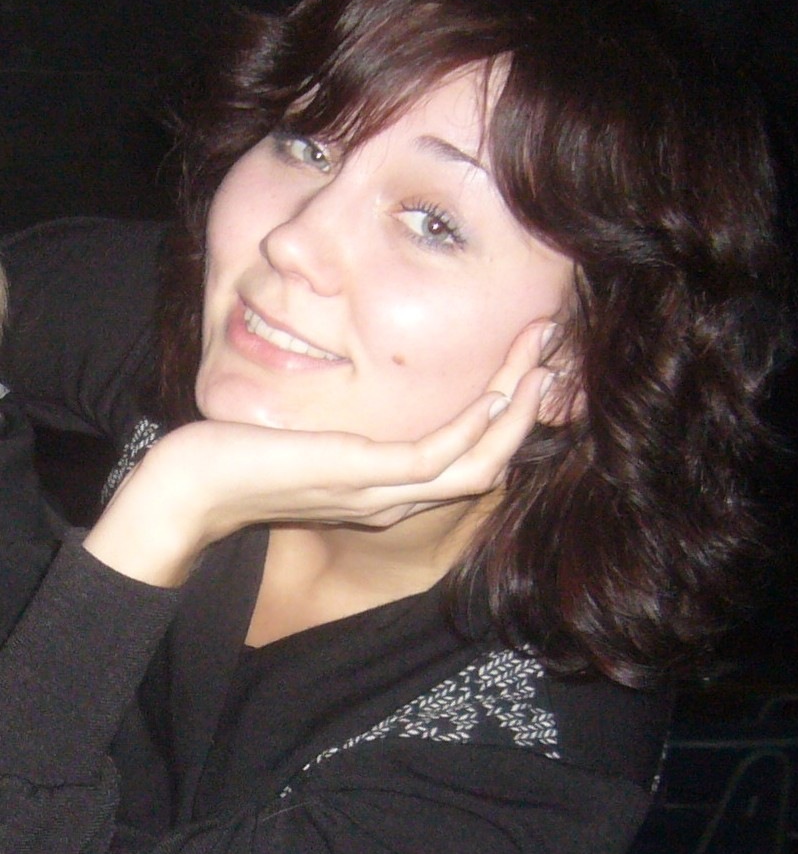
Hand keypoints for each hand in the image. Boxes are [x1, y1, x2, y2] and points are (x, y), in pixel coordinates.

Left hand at [84, 322, 555, 584]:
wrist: (191, 489)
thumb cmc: (244, 458)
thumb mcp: (313, 441)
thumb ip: (353, 436)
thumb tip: (368, 407)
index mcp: (389, 493)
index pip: (471, 462)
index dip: (509, 419)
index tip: (526, 365)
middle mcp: (397, 501)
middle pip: (491, 462)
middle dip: (528, 407)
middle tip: (551, 352)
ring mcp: (382, 494)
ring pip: (479, 460)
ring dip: (517, 408)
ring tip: (541, 356)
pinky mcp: (361, 476)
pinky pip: (437, 456)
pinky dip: (478, 424)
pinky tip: (502, 390)